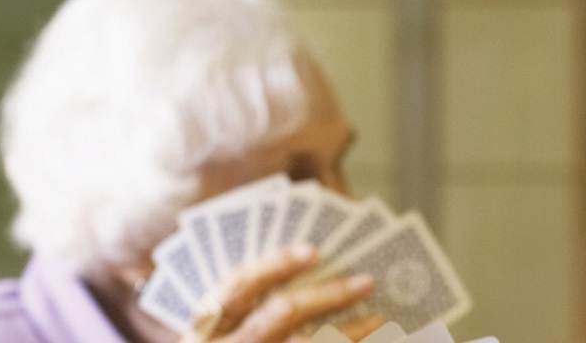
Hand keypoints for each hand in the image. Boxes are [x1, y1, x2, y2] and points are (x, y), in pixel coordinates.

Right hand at [180, 245, 382, 342]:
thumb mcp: (215, 333)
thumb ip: (245, 302)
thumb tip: (308, 262)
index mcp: (206, 327)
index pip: (238, 287)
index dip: (274, 266)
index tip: (313, 251)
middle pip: (280, 314)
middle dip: (326, 295)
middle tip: (366, 281)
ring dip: (347, 332)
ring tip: (379, 318)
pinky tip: (368, 342)